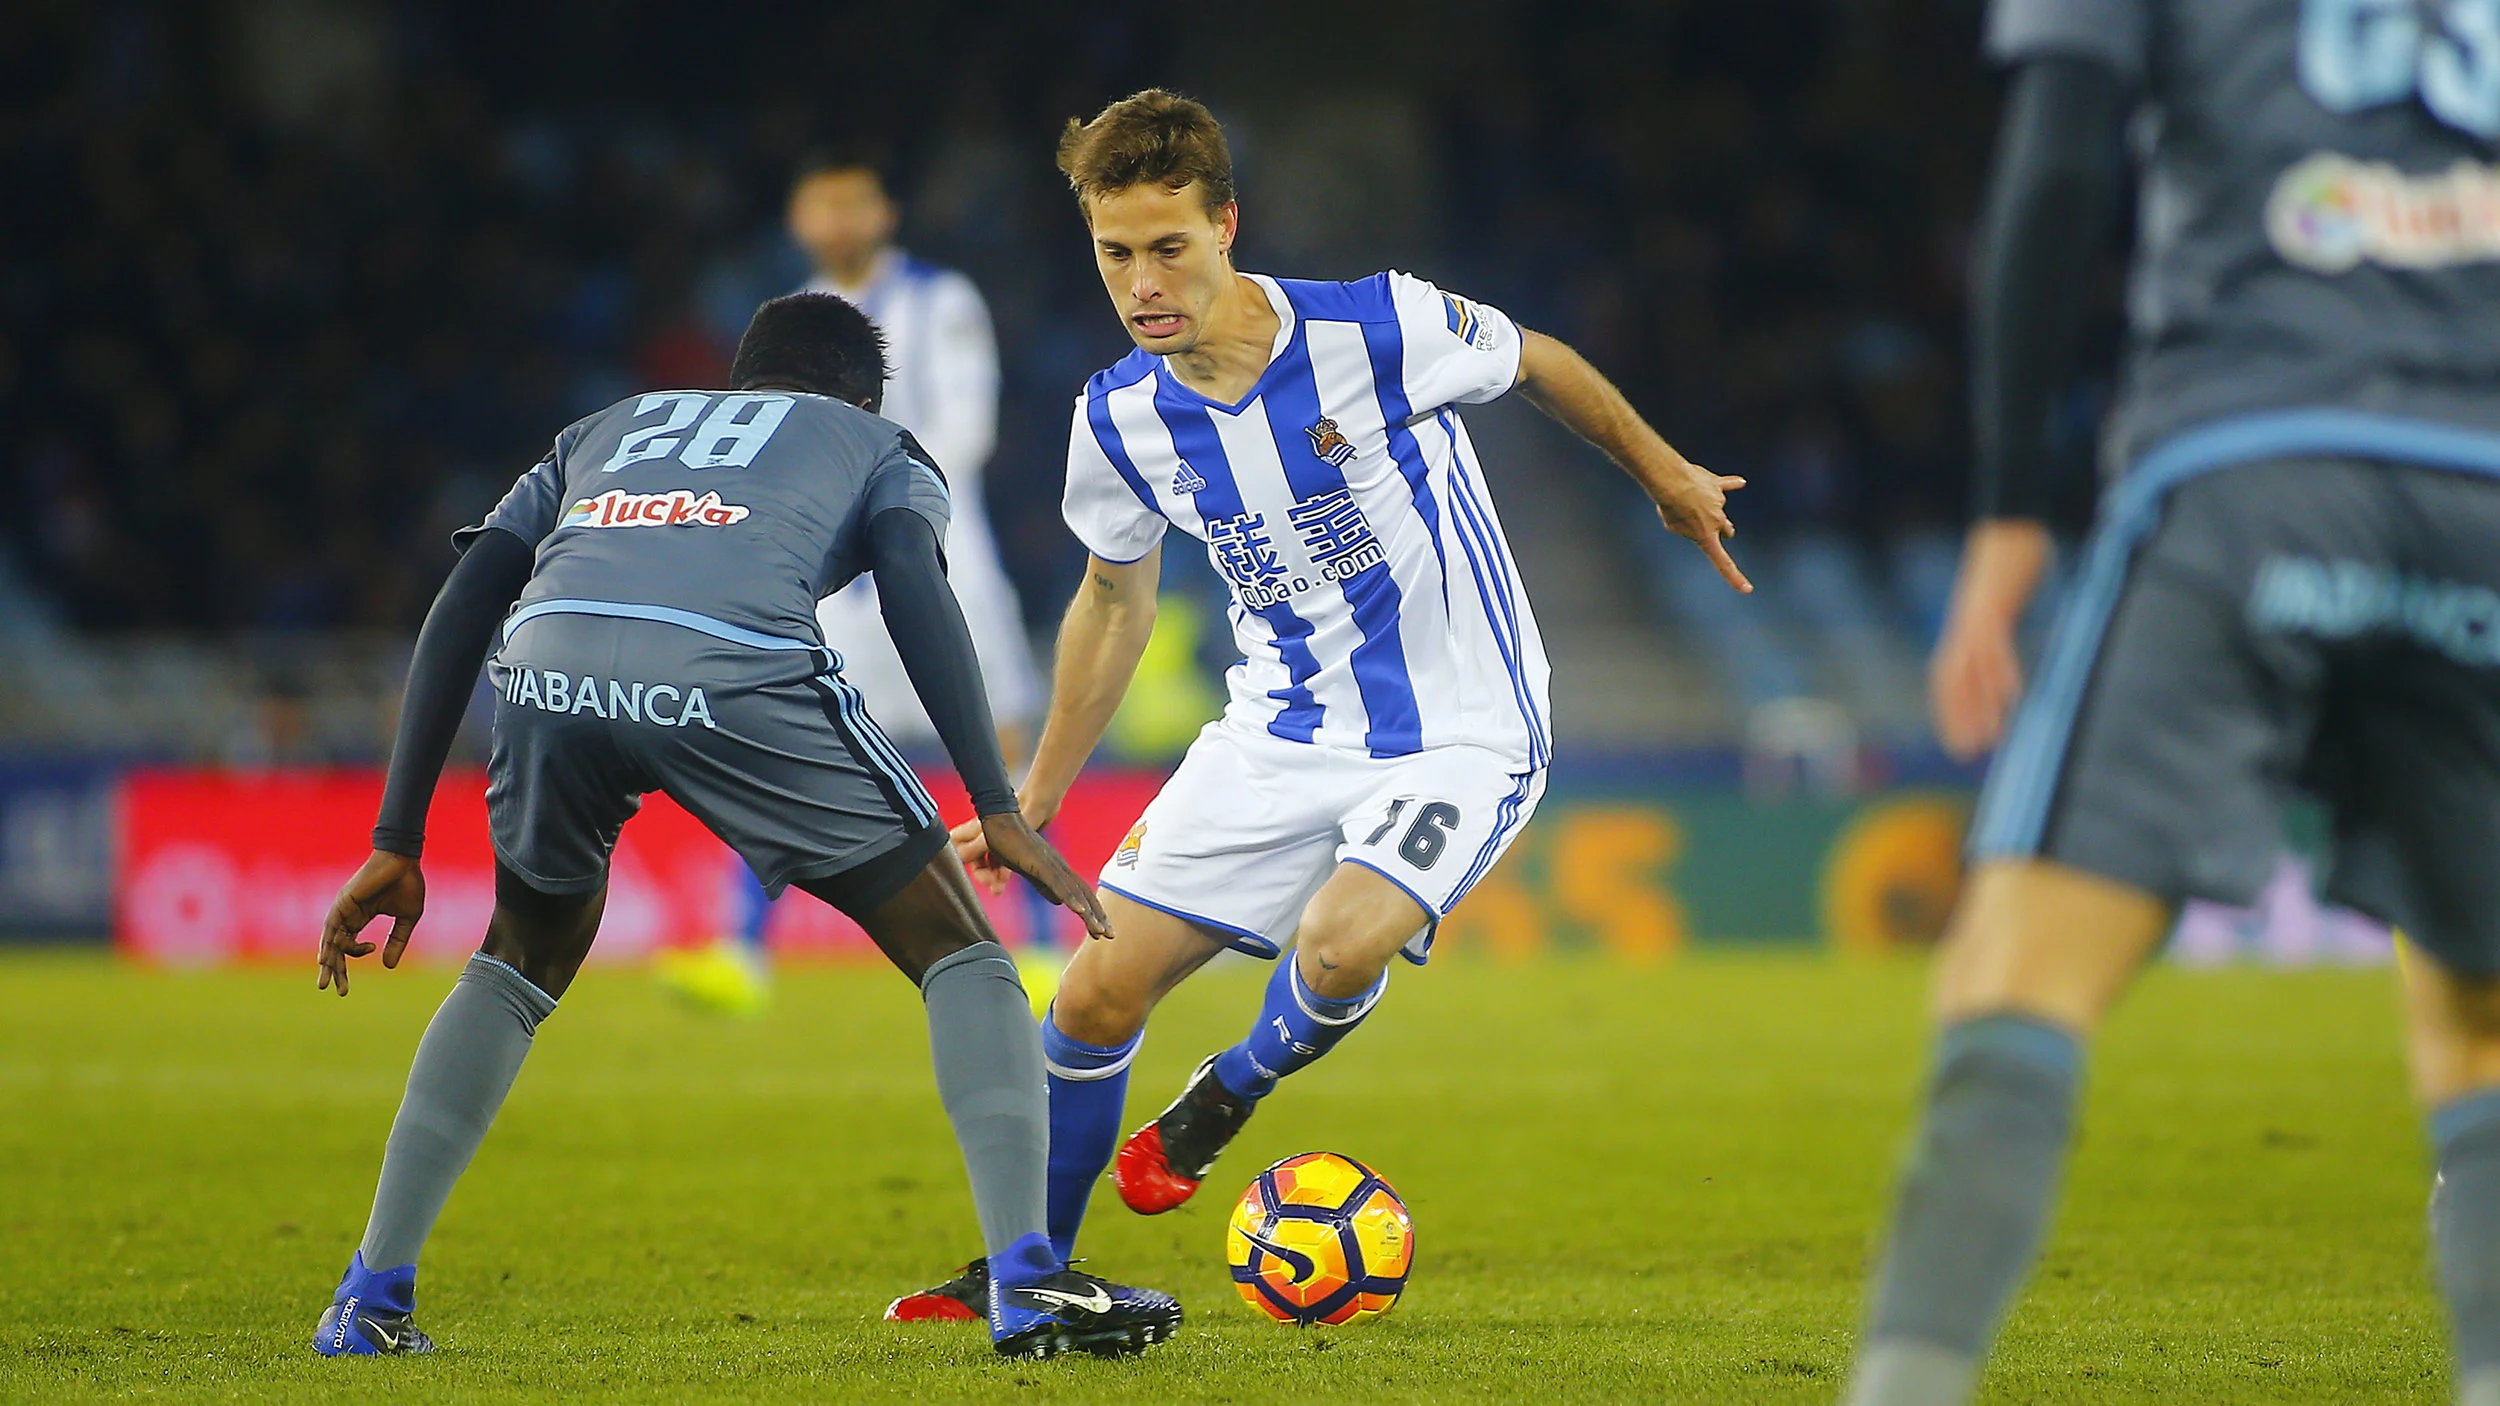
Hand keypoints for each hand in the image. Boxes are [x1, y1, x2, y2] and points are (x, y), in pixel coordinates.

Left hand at [318, 850, 425, 995]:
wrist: (404, 860)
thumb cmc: (408, 883)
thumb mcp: (407, 919)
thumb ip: (397, 941)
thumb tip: (388, 966)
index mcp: (361, 918)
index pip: (349, 947)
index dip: (348, 966)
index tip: (358, 975)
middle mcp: (347, 915)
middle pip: (336, 948)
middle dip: (335, 971)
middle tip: (336, 991)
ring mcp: (343, 909)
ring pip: (331, 941)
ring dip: (328, 962)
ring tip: (325, 981)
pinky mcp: (344, 903)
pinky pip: (332, 927)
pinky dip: (328, 943)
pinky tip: (325, 959)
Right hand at [950, 793, 1060, 896]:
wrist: (1041, 805)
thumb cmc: (1016, 815)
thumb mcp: (992, 836)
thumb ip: (973, 849)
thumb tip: (957, 860)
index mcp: (972, 830)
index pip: (956, 847)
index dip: (959, 861)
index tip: (968, 872)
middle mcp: (982, 835)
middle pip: (974, 860)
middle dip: (982, 874)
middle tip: (992, 884)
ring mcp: (997, 840)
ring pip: (989, 863)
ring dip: (993, 876)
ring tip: (999, 887)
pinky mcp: (1011, 844)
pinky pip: (1002, 862)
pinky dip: (1002, 872)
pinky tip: (1005, 880)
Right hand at [958, 808, 1112, 940]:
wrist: (999, 820)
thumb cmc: (1010, 844)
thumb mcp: (1029, 871)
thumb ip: (1044, 886)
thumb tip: (1059, 901)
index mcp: (1057, 871)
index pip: (1080, 895)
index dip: (1092, 913)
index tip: (1100, 931)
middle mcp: (1059, 868)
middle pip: (1085, 895)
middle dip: (1099, 916)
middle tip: (1110, 936)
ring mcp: (1051, 865)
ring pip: (1075, 893)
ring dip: (1089, 913)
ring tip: (1100, 931)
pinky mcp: (1040, 864)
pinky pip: (1057, 884)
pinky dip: (1071, 898)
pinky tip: (1080, 912)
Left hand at [1649, 457, 1750, 592]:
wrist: (1672, 481)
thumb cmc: (1670, 506)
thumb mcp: (1674, 526)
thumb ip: (1689, 529)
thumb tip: (1698, 522)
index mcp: (1706, 536)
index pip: (1722, 563)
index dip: (1734, 578)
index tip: (1747, 589)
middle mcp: (1718, 521)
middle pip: (1727, 530)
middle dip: (1720, 530)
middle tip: (1705, 524)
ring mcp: (1719, 502)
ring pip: (1719, 507)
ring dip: (1708, 505)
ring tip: (1688, 498)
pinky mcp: (1716, 484)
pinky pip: (1727, 484)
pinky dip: (1732, 483)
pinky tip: (1740, 483)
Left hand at [1929, 519, 2052, 760]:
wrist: (2010, 523)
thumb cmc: (2009, 559)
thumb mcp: (2000, 597)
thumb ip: (1999, 622)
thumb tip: (2004, 640)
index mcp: (1963, 627)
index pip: (1946, 676)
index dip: (1949, 710)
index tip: (1956, 741)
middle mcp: (1963, 626)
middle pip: (1952, 680)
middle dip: (1958, 719)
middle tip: (1966, 755)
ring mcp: (1976, 617)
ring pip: (1972, 668)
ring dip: (1981, 706)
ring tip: (1993, 739)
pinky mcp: (1994, 605)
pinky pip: (1996, 645)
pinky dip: (2002, 673)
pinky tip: (2014, 698)